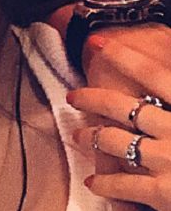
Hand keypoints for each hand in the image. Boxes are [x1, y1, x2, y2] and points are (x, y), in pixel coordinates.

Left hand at [67, 24, 170, 209]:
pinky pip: (123, 183)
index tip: (98, 43)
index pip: (153, 73)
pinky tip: (94, 182)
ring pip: (114, 141)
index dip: (123, 56)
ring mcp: (168, 159)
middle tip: (74, 96)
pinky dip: (105, 183)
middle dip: (92, 98)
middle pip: (122, 106)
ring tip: (79, 135)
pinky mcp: (163, 192)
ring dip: (92, 137)